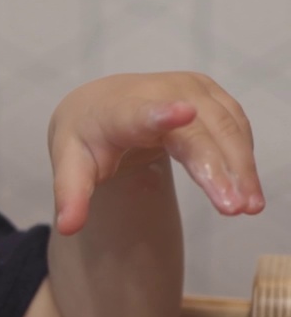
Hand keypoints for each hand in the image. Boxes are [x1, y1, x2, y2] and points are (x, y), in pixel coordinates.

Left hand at [48, 72, 263, 234]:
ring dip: (242, 167)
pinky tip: (248, 188)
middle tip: (234, 207)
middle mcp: (158, 91)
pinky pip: (235, 126)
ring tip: (250, 206)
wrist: (99, 106)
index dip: (160, 113)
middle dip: (218, 167)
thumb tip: (66, 228)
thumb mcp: (69, 166)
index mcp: (118, 110)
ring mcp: (189, 89)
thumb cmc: (85, 139)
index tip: (183, 113)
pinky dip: (244, 157)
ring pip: (225, 128)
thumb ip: (70, 195)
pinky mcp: (210, 94)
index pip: (139, 112)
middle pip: (195, 131)